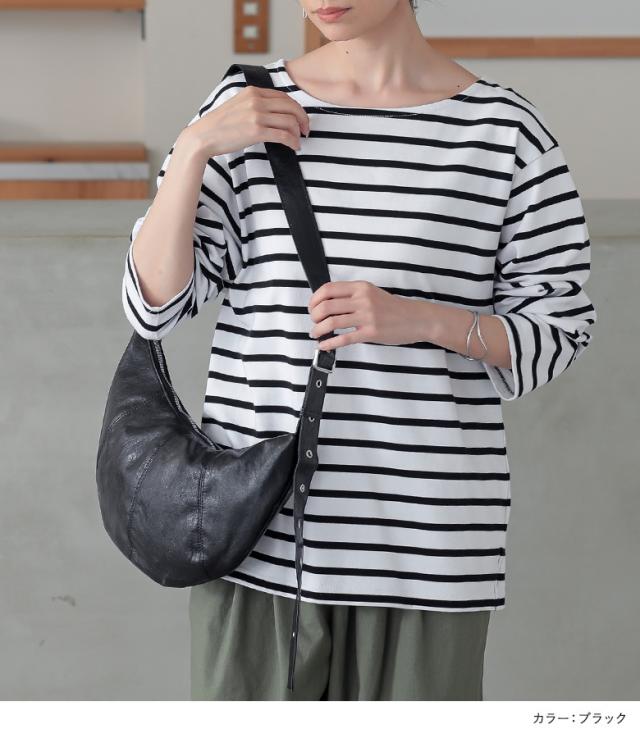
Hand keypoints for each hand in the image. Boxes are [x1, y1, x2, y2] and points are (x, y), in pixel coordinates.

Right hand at [182, 84, 310, 158]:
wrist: (203, 136)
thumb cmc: (220, 125)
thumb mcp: (238, 105)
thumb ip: (255, 104)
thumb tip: (274, 113)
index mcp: (253, 91)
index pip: (284, 97)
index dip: (296, 109)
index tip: (300, 120)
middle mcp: (256, 100)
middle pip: (291, 107)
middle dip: (302, 119)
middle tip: (305, 130)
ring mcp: (256, 115)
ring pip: (289, 121)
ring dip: (298, 132)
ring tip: (298, 140)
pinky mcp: (256, 131)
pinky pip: (283, 135)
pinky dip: (293, 142)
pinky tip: (294, 147)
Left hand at [307, 280, 421, 350]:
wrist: (416, 319)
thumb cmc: (394, 308)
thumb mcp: (372, 294)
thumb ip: (352, 296)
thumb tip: (328, 304)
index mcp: (361, 287)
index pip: (328, 289)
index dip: (315, 299)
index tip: (312, 307)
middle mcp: (362, 299)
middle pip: (326, 306)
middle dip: (314, 316)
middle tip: (314, 322)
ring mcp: (367, 316)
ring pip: (332, 322)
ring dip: (318, 330)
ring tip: (316, 334)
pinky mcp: (370, 332)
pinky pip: (344, 339)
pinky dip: (329, 343)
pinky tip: (324, 345)